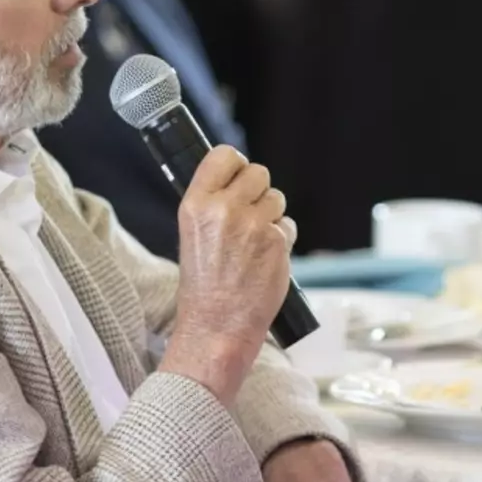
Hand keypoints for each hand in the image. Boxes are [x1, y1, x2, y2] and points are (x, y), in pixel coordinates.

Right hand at [161, 146, 295, 403]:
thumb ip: (214, 203)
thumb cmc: (204, 285)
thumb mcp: (193, 233)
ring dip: (271, 217)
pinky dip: (281, 240)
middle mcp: (224, 208)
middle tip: (249, 218)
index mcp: (196, 203)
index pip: (224, 155)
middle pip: (258, 172)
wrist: (216, 327)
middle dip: (258, 193)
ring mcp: (253, 224)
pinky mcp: (277, 241)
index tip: (238, 179)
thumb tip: (239, 179)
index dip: (237, 165)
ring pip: (277, 199)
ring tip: (254, 244)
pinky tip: (265, 260)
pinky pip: (288, 225)